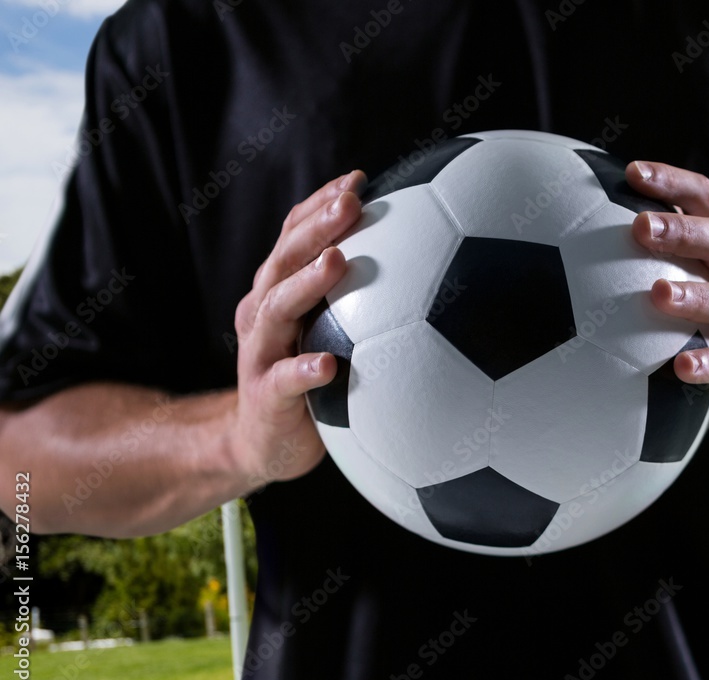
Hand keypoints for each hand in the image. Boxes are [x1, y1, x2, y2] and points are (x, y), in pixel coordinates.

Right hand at [226, 170, 366, 486]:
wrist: (261, 442)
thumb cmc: (305, 380)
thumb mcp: (325, 331)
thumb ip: (353, 299)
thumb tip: (419, 263)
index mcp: (277, 292)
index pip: (293, 236)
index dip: (319, 204)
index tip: (357, 178)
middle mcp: (262, 314)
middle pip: (283, 259)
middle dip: (316, 226)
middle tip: (351, 201)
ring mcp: (260, 353)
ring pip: (276, 309)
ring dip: (306, 283)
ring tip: (336, 260)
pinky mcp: (265, 396)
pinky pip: (283, 380)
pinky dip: (304, 370)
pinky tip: (330, 364)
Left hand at [625, 161, 708, 435]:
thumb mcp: (704, 283)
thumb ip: (664, 258)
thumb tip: (588, 234)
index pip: (707, 201)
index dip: (673, 183)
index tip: (632, 173)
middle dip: (681, 231)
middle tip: (638, 227)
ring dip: (695, 296)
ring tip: (657, 294)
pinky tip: (682, 367)